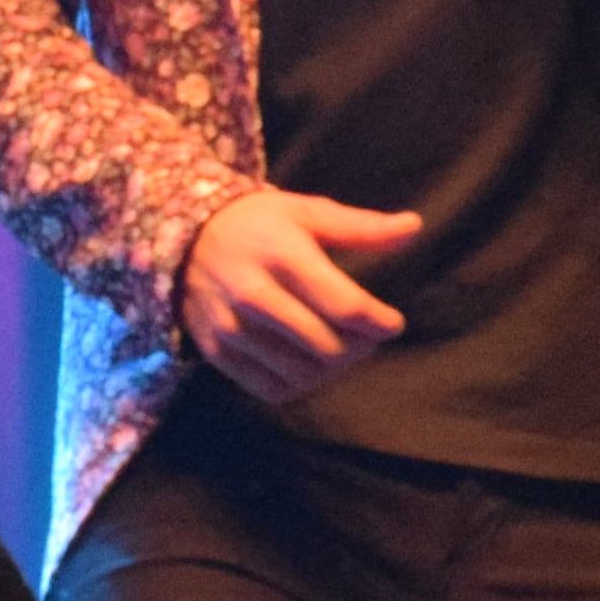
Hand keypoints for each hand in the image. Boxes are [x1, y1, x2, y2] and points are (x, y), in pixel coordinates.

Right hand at [181, 189, 420, 404]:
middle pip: (326, 346)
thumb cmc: (260, 223)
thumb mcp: (308, 212)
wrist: (186, 237)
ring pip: (301, 373)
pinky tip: (309, 363)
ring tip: (342, 348)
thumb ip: (361, 227)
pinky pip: (269, 388)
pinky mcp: (216, 351)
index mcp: (283, 256)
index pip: (345, 306)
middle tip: (368, 336)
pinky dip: (299, 384)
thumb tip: (413, 227)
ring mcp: (231, 327)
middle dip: (360, 347)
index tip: (393, 323)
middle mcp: (253, 295)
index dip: (380, 322)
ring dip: (333, 369)